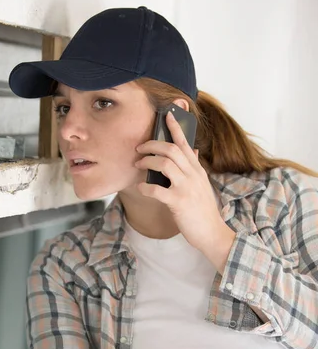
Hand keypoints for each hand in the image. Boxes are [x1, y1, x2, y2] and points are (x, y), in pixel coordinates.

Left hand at [135, 111, 234, 257]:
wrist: (212, 233)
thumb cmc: (203, 211)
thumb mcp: (202, 185)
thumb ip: (194, 168)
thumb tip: (191, 150)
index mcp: (197, 170)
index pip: (185, 143)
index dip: (175, 128)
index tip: (167, 115)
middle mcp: (193, 175)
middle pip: (171, 149)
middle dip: (152, 145)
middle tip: (139, 148)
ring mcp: (186, 188)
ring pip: (164, 164)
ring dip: (147, 161)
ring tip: (137, 165)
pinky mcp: (178, 202)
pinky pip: (157, 190)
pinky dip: (145, 188)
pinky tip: (140, 188)